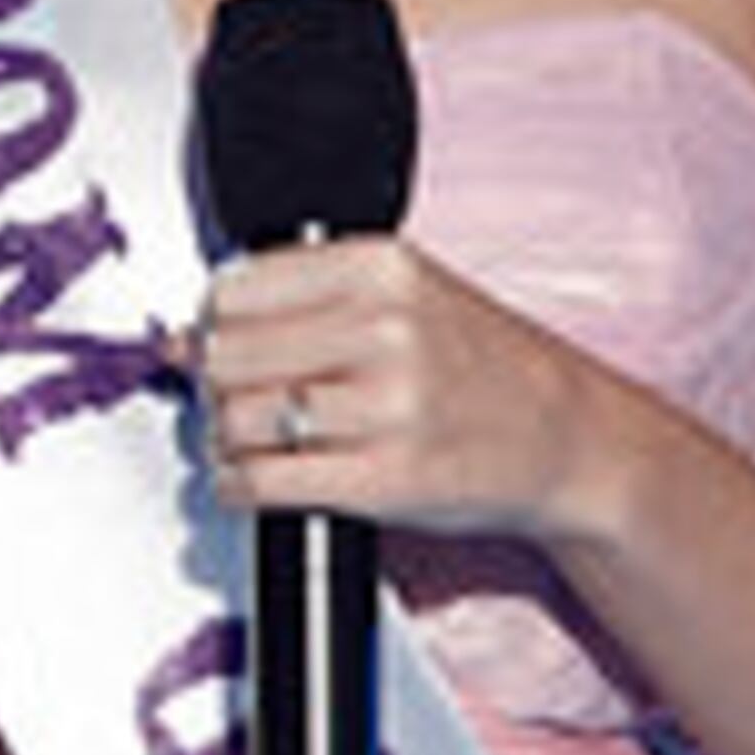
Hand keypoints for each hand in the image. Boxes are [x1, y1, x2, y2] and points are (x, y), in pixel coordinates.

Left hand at [198, 233, 600, 542]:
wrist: (570, 440)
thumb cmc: (484, 368)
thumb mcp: (409, 295)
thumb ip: (308, 299)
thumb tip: (185, 336)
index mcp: (384, 266)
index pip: (236, 287)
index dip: (215, 323)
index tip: (224, 342)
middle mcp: (386, 329)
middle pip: (226, 353)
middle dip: (215, 383)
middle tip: (233, 397)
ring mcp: (388, 407)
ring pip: (237, 418)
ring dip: (224, 439)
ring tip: (247, 441)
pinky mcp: (385, 479)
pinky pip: (263, 482)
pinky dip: (238, 487)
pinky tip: (251, 482)